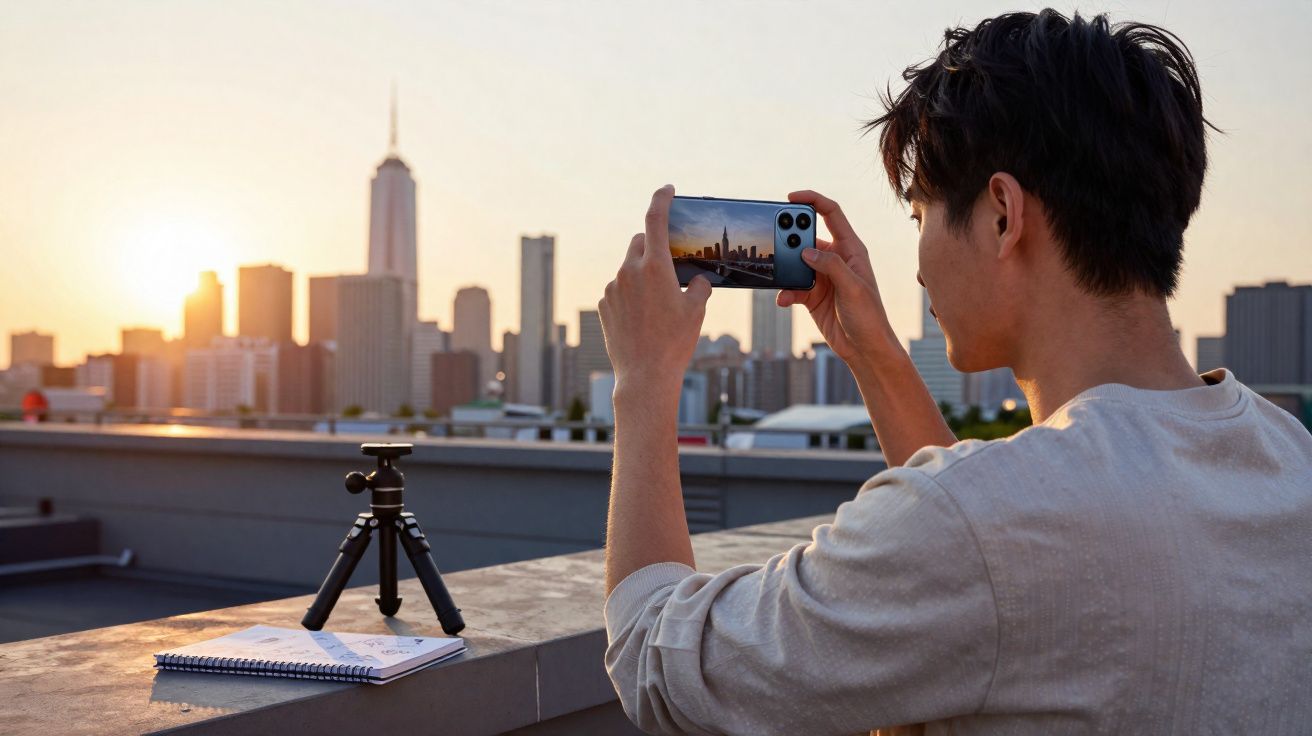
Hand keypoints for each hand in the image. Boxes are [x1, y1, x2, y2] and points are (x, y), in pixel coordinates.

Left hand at [598, 185, 711, 397]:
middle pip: (640, 242)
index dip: (662, 199)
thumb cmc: (674, 343)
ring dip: (643, 274)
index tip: (667, 190)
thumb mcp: (696, 311)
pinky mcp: (603, 304)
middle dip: (654, 245)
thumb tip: (697, 279)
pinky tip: (643, 317)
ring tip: (658, 303)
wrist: (644, 375)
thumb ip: (699, 286)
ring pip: (628, 268)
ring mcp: (612, 288)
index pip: (656, 220)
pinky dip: (631, 294)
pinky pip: (618, 289)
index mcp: (655, 267)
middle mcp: (629, 272)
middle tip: (669, 261)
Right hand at [778, 190, 900, 366]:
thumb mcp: (853, 287)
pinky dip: (785, 291)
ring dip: (785, 267)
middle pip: (807, 236)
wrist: (864, 348)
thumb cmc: (869, 316)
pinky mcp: (811, 295)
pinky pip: (792, 286)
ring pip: (795, 262)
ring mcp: (822, 277)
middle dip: (790, 236)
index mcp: (850, 249)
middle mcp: (835, 259)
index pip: (831, 214)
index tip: (790, 198)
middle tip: (776, 239)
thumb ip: (831, 266)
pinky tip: (783, 299)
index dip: (812, 201)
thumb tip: (806, 250)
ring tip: (776, 271)